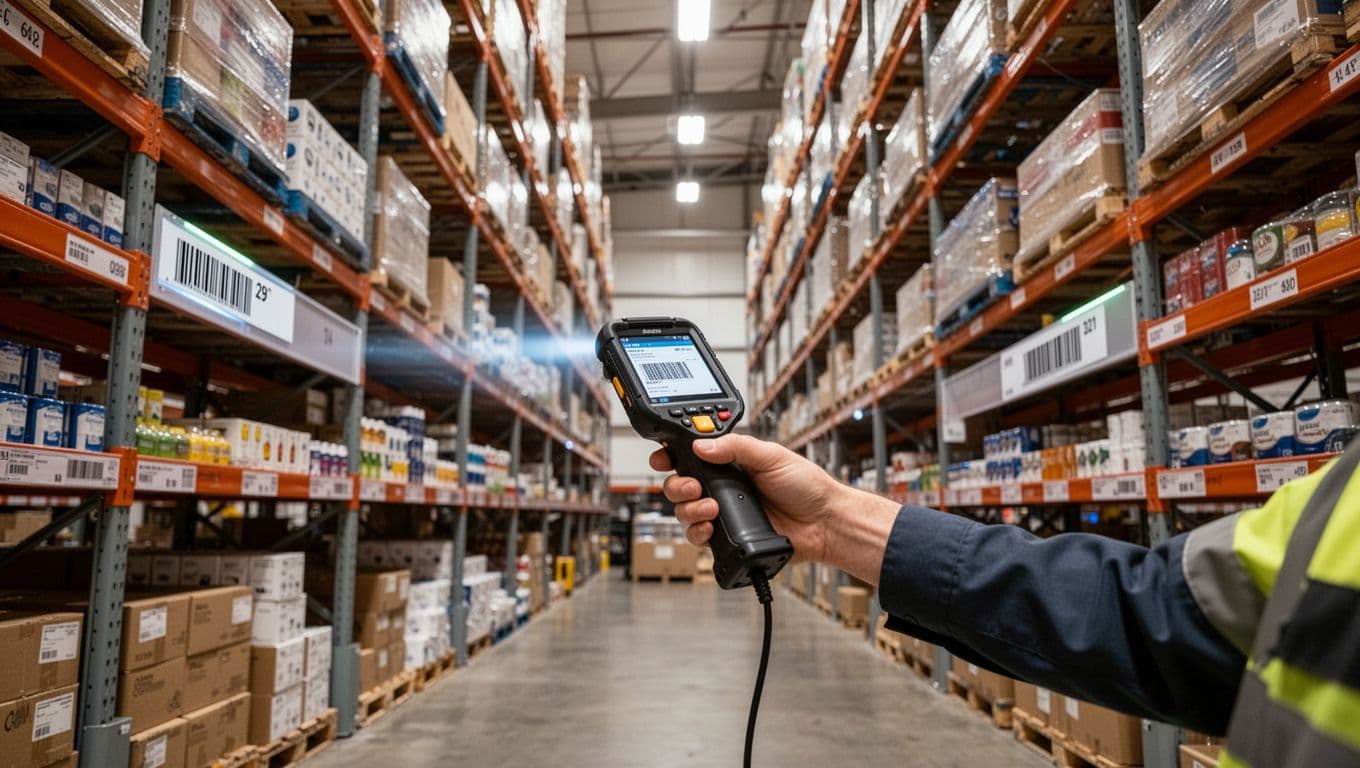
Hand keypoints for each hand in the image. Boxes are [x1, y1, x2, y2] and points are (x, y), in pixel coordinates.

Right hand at [650, 434, 899, 581]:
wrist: (825, 523)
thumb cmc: (807, 487)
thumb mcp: (772, 456)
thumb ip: (736, 447)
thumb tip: (702, 444)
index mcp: (731, 463)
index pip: (691, 456)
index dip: (672, 455)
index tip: (663, 456)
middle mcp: (723, 488)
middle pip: (680, 485)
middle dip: (678, 485)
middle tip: (694, 486)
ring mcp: (724, 514)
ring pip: (685, 512)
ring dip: (689, 509)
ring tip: (710, 507)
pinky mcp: (728, 539)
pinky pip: (699, 538)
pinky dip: (698, 533)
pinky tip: (710, 528)